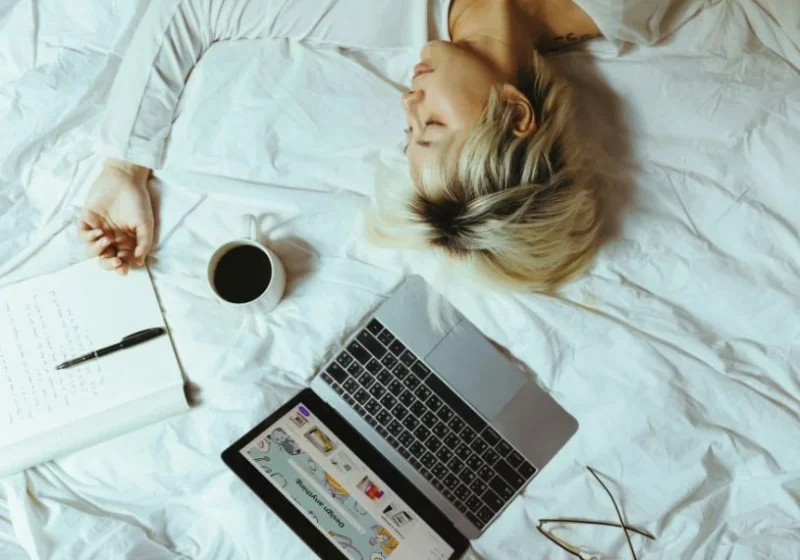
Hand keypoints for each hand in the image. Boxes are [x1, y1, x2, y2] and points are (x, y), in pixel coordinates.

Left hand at [78, 159, 153, 274]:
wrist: (125, 179)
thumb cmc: (138, 201)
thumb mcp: (146, 225)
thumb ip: (143, 244)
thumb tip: (138, 262)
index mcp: (126, 241)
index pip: (121, 261)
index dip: (121, 268)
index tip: (123, 269)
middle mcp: (111, 239)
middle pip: (104, 259)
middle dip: (108, 264)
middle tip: (115, 261)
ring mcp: (98, 230)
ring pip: (91, 251)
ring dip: (98, 250)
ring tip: (106, 239)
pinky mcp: (86, 220)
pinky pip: (82, 235)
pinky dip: (88, 238)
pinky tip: (98, 232)